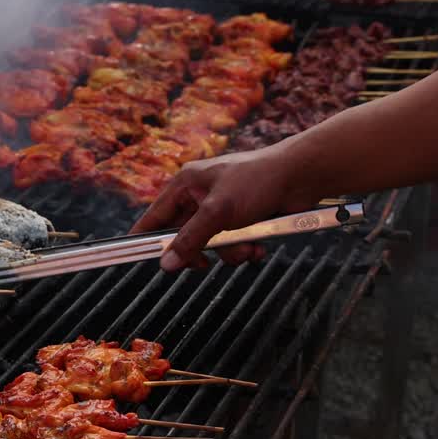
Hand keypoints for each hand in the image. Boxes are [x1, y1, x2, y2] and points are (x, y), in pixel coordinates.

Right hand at [130, 146, 314, 270]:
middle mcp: (200, 196)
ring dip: (230, 252)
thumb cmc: (258, 180)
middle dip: (202, 250)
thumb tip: (167, 263)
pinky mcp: (241, 219)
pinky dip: (244, 248)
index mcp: (186, 184)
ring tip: (247, 247)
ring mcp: (221, 208)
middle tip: (206, 262)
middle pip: (184, 236)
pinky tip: (258, 246)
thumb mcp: (218, 212)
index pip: (155, 215)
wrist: (301, 176)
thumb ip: (190, 239)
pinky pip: (232, 244)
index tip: (136, 256)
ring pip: (211, 245)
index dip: (146, 237)